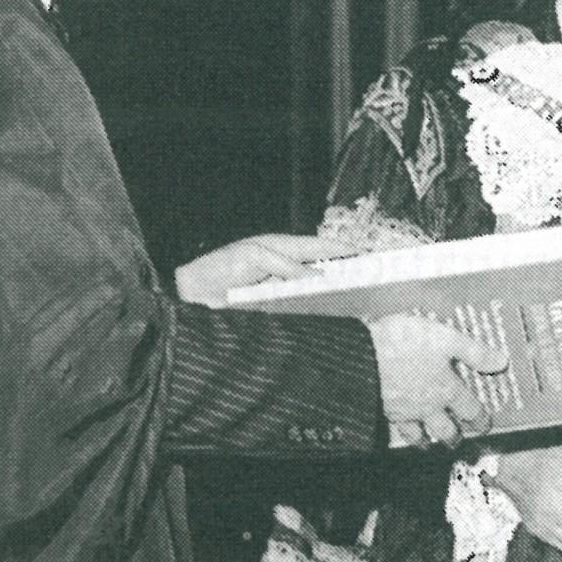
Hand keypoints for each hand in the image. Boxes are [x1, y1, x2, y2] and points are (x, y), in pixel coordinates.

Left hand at [175, 233, 352, 306]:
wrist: (192, 295)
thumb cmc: (220, 268)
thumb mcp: (255, 257)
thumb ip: (287, 265)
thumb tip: (320, 275)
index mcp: (279, 247)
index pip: (317, 245)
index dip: (340, 247)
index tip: (365, 252)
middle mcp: (283, 266)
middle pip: (320, 267)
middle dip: (342, 270)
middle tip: (369, 277)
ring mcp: (279, 287)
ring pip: (313, 288)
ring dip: (332, 293)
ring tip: (356, 298)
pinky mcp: (273, 308)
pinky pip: (300, 307)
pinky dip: (315, 310)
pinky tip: (328, 316)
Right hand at [368, 314, 508, 448]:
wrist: (362, 355)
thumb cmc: (404, 344)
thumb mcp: (446, 338)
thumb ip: (474, 352)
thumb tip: (501, 362)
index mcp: (447, 390)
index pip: (470, 411)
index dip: (480, 419)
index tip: (484, 425)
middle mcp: (428, 407)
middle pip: (446, 431)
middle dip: (454, 437)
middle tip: (457, 439)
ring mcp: (404, 412)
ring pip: (419, 436)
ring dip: (426, 441)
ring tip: (428, 443)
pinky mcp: (382, 410)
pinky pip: (396, 429)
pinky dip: (402, 433)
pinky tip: (400, 429)